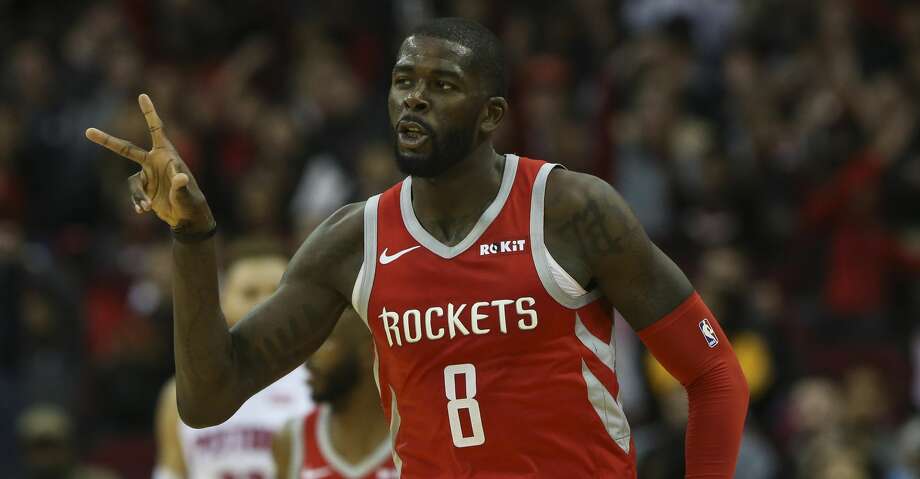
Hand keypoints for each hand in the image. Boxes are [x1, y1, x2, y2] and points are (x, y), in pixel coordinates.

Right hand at [86, 94, 213, 232]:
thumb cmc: (190, 203)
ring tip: (146, 207)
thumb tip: (181, 177)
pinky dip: (137, 201)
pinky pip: (134, 192)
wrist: (187, 217)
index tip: (143, 96)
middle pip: (126, 149)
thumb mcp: (186, 195)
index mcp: (166, 156)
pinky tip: (143, 211)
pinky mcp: (145, 187)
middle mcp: (154, 162)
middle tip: (88, 132)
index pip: (156, 130)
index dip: (149, 113)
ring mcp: (148, 174)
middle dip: (107, 141)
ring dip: (137, 195)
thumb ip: (181, 186)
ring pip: (132, 182)